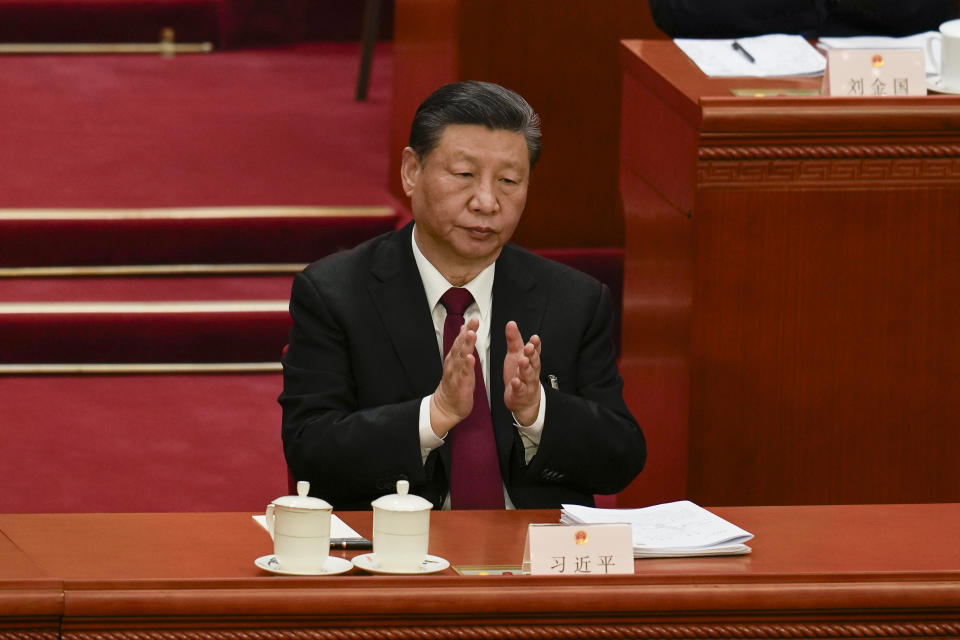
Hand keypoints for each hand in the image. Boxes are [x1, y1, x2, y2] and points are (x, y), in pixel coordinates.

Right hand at [430, 317, 479, 437]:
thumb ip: (461, 345)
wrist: (446, 406)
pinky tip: (470, 358)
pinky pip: (464, 373)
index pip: (460, 340)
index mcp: (454, 357)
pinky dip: (467, 365)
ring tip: (471, 334)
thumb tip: (464, 328)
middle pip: (460, 345)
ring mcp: (456, 373)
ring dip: (466, 345)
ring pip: (461, 357)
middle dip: (467, 333)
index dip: (467, 329)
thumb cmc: (454, 384)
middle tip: (473, 322)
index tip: (473, 319)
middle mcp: (454, 363)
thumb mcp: (458, 361)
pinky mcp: (460, 384)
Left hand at [503, 320, 540, 425]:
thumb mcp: (515, 355)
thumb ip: (514, 340)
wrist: (523, 400)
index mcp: (530, 361)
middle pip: (533, 362)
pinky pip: (520, 390)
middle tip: (529, 347)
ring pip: (528, 375)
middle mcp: (531, 371)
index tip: (534, 338)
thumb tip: (511, 324)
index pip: (535, 351)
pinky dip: (518, 386)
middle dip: (532, 354)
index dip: (535, 345)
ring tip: (523, 361)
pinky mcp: (520, 394)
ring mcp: (527, 383)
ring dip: (526, 368)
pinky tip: (515, 381)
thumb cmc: (519, 375)